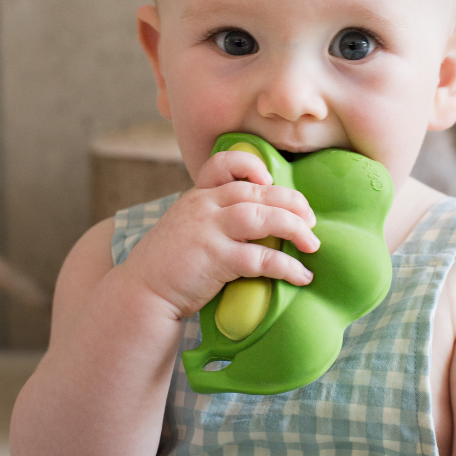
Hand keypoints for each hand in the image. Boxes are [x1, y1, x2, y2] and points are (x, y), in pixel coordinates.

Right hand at [124, 148, 319, 319]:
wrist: (141, 292)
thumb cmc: (169, 264)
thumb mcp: (186, 227)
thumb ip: (213, 217)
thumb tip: (257, 220)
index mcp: (197, 196)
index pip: (224, 163)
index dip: (251, 165)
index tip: (270, 180)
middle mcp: (203, 206)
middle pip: (257, 191)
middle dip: (292, 203)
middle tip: (311, 220)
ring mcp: (208, 231)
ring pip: (262, 217)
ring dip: (294, 228)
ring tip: (313, 244)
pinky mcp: (215, 259)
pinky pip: (260, 257)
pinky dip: (286, 266)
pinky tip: (301, 275)